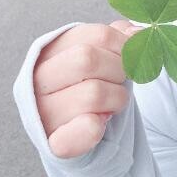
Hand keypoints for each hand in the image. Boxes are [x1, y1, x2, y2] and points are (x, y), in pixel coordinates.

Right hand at [33, 20, 141, 157]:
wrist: (75, 132)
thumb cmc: (89, 86)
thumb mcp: (100, 55)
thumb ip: (118, 38)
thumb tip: (138, 33)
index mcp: (50, 50)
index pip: (98, 36)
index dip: (125, 45)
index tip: (131, 56)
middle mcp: (38, 78)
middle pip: (88, 59)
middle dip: (118, 70)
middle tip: (120, 80)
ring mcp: (43, 112)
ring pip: (93, 93)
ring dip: (117, 98)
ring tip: (113, 103)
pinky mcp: (55, 143)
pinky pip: (85, 129)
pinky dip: (99, 126)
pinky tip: (101, 121)